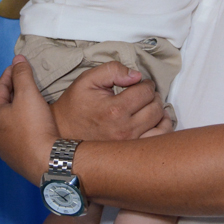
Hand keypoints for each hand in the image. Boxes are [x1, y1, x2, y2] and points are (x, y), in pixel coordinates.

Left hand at [0, 56, 59, 181]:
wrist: (46, 162)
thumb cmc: (35, 127)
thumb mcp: (28, 94)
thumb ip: (22, 74)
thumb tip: (18, 59)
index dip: (9, 75)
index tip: (18, 66)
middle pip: (2, 106)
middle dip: (12, 92)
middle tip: (23, 82)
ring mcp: (4, 148)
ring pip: (8, 122)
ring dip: (16, 110)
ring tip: (28, 102)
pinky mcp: (16, 158)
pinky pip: (16, 136)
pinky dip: (22, 126)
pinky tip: (31, 125)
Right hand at [51, 62, 165, 140]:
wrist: (62, 132)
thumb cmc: (76, 105)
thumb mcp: (88, 79)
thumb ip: (113, 70)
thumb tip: (136, 75)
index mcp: (114, 110)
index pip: (146, 92)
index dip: (145, 84)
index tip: (138, 84)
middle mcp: (124, 130)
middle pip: (156, 108)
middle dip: (153, 97)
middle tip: (143, 95)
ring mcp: (129, 144)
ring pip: (161, 125)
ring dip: (159, 113)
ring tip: (148, 108)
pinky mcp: (131, 153)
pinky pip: (158, 141)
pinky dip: (161, 129)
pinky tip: (153, 122)